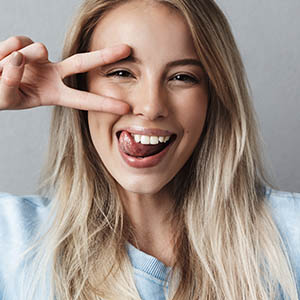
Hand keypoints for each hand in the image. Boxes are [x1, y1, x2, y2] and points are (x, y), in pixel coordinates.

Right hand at [0, 36, 130, 112]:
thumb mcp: (5, 98)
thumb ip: (9, 83)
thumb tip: (21, 56)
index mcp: (54, 94)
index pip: (83, 100)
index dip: (104, 104)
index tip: (127, 108)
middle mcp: (53, 75)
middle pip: (82, 63)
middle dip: (105, 56)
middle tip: (128, 49)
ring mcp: (42, 59)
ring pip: (38, 49)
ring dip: (18, 58)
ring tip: (1, 68)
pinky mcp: (27, 45)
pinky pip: (20, 41)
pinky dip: (7, 49)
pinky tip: (1, 57)